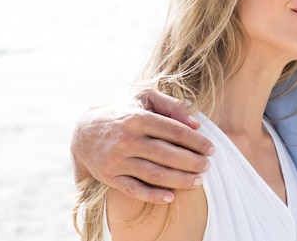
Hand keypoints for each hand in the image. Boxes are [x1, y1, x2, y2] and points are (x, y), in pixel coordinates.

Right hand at [71, 89, 214, 203]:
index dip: (197, 141)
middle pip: (168, 155)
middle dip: (192, 162)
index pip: (175, 131)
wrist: (85, 131)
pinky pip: (135, 190)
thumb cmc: (124, 112)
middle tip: (207, 166)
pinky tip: (171, 197)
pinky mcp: (110, 177)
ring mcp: (118, 160)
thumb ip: (171, 106)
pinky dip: (153, 196)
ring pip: (155, 174)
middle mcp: (127, 139)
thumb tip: (196, 123)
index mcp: (139, 118)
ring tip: (198, 181)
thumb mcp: (145, 98)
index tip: (211, 148)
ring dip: (180, 180)